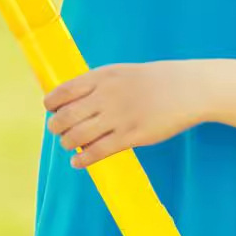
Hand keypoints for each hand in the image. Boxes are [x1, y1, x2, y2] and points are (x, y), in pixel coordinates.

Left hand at [45, 62, 199, 168]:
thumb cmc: (152, 81)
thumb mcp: (120, 73)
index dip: (52, 103)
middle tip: (57, 130)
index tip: (49, 110)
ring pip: (78, 136)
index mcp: (102, 76)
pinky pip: (98, 151)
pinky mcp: (131, 136)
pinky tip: (77, 162)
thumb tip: (72, 100)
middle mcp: (106, 95)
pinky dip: (82, 159)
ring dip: (67, 142)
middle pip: (66, 116)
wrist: (185, 88)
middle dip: (56, 126)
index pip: (64, 91)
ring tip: (68, 144)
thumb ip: (97, 84)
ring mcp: (118, 116)